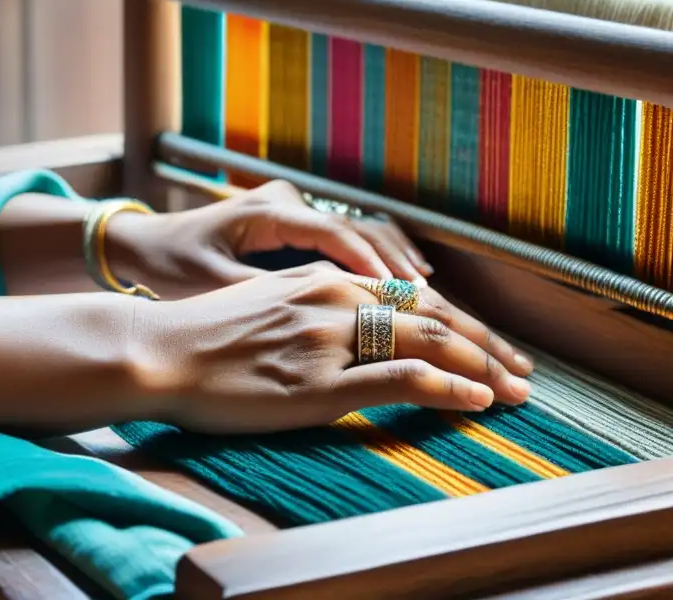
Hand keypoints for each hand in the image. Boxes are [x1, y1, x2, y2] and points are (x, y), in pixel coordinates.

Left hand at [113, 180, 432, 299]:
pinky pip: (347, 241)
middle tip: (437, 301)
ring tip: (433, 295)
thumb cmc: (171, 268)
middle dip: (400, 265)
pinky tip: (403, 287)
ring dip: (395, 262)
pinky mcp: (294, 227)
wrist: (141, 247)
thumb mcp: (214, 287)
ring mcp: (294, 212)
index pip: (338, 235)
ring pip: (361, 231)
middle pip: (361, 229)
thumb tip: (324, 317)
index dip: (375, 267)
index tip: (409, 298)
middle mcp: (290, 202)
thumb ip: (267, 297)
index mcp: (271, 211)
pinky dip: (377, 262)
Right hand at [132, 263, 532, 434]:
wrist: (155, 351)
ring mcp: (328, 339)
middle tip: (523, 367)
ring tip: (517, 387)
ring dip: (482, 363)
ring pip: (425, 339)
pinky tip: (477, 400)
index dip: (453, 317)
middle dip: (484, 340)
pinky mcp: (318, 383)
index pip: (405, 294)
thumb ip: (306, 301)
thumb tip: (342, 315)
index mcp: (318, 277)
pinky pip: (400, 378)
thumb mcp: (259, 298)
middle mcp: (331, 297)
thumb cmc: (198, 332)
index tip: (484, 340)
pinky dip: (447, 387)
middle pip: (428, 312)